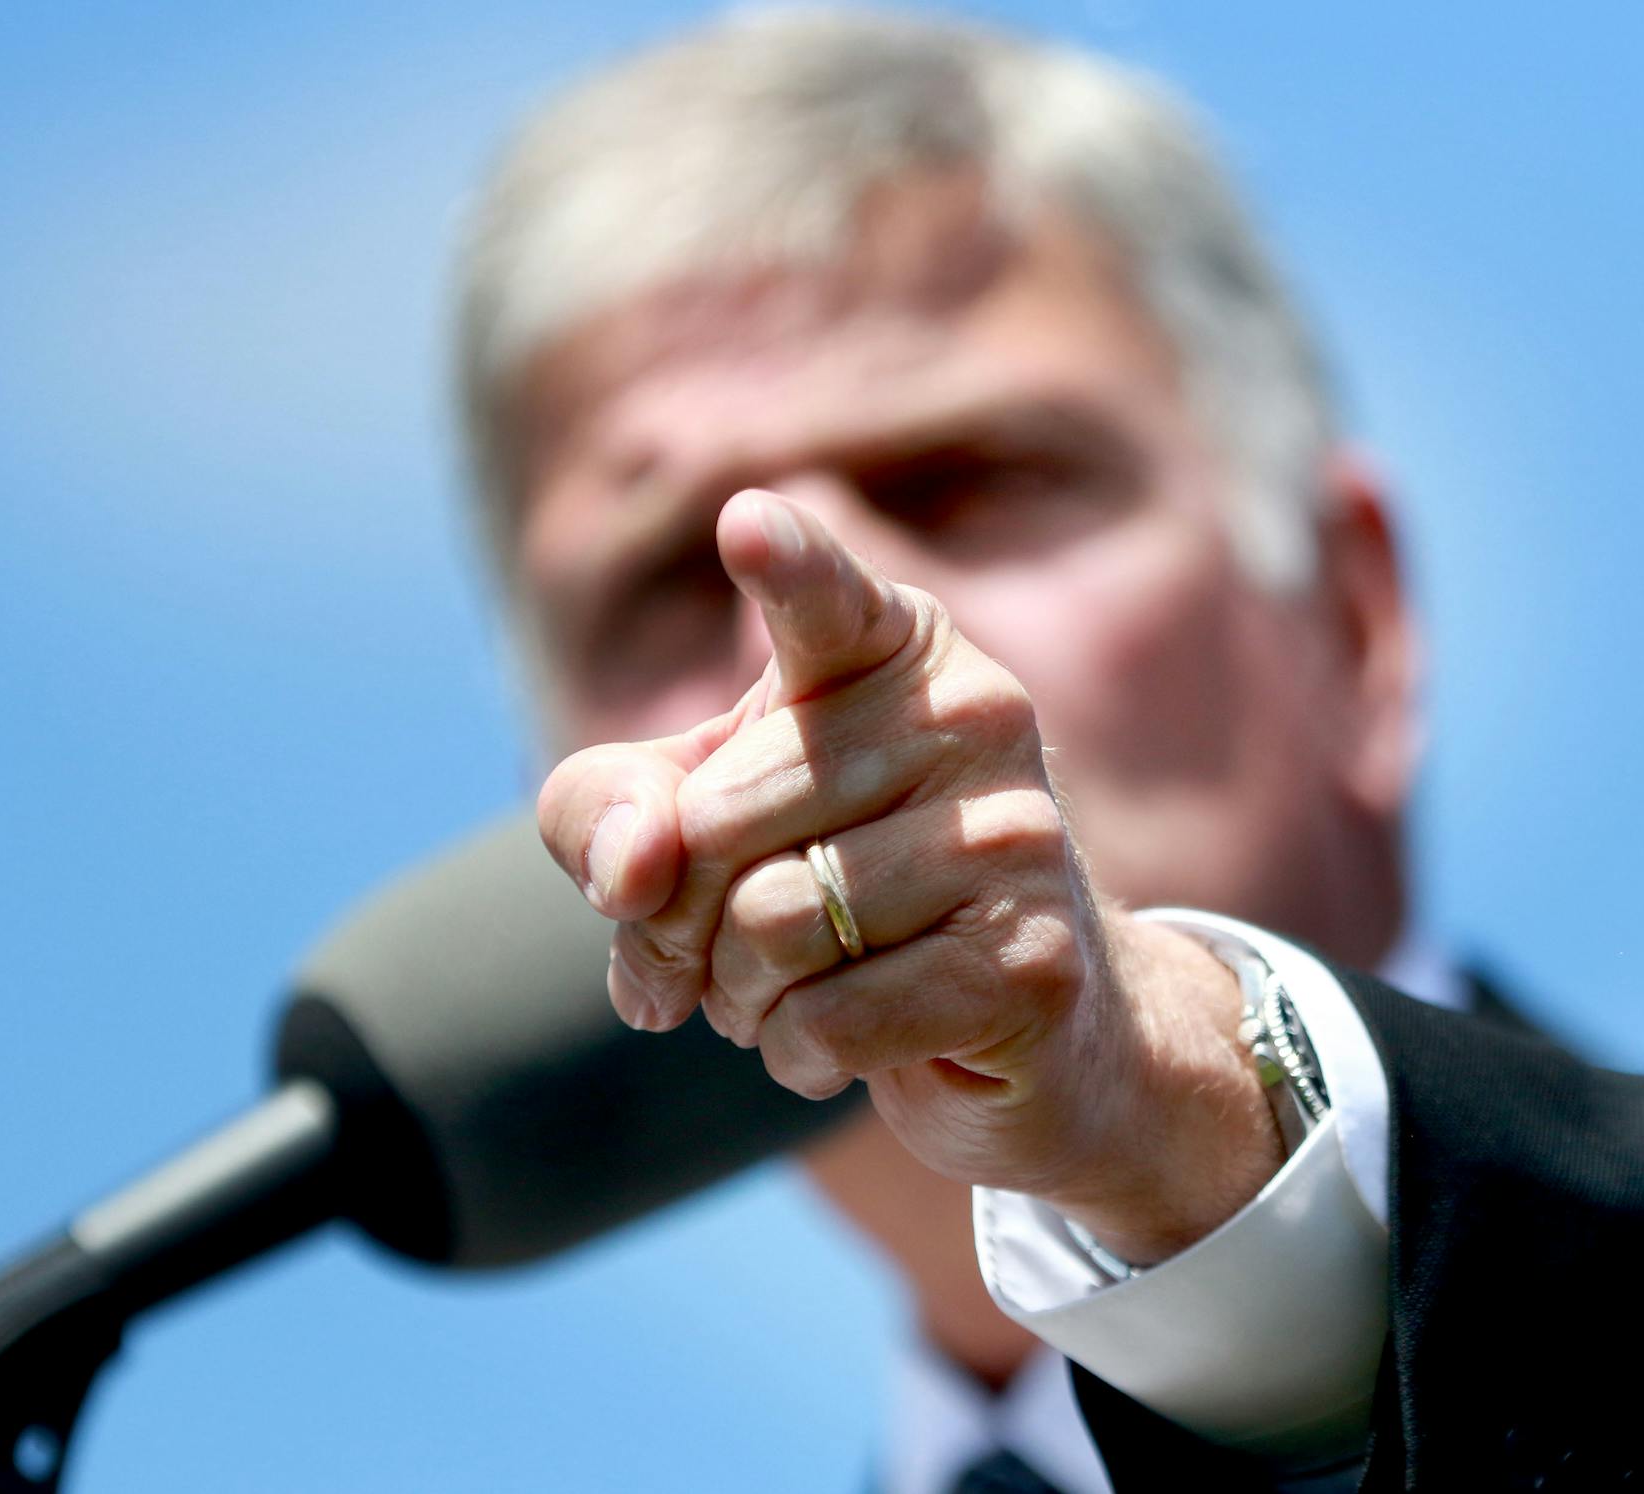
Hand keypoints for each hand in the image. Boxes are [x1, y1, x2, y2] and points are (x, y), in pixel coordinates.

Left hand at [536, 490, 1283, 1261]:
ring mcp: (1017, 838)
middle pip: (715, 822)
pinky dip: (795, 1053)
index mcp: (900, 649)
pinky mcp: (1031, 964)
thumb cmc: (844, 894)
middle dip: (673, 920)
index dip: (788, 565)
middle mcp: (977, 716)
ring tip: (778, 996)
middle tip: (704, 958)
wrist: (1035, 1029)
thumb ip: (608, 809)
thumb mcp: (703, 823)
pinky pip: (830, 1019)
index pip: (828, 601)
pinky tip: (829, 1046)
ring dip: (736, 996)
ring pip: (769, 926)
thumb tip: (627, 867)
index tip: (746, 522)